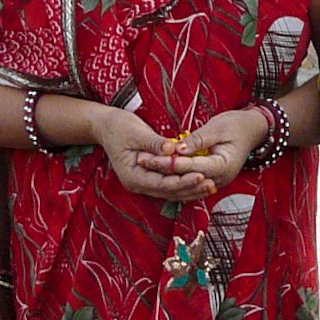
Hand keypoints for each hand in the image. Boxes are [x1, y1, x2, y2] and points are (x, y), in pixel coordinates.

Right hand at [94, 107, 212, 200]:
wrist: (106, 126)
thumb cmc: (119, 127)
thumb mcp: (136, 132)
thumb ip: (155, 143)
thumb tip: (171, 149)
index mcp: (133, 176)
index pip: (162, 184)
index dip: (182, 181)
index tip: (201, 175)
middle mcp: (138, 184)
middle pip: (169, 192)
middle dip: (191, 188)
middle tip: (212, 184)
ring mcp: (144, 183)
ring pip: (171, 192)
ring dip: (191, 190)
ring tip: (212, 186)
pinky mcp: (150, 178)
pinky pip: (170, 185)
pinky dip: (185, 184)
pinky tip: (201, 182)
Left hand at [152, 108, 270, 194]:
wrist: (252, 130)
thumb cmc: (236, 124)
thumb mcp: (218, 127)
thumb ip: (198, 140)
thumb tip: (178, 149)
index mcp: (224, 166)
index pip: (193, 167)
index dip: (171, 163)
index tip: (152, 157)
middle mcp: (220, 179)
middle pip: (186, 178)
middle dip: (163, 169)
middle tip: (142, 160)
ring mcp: (215, 182)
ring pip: (186, 184)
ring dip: (165, 175)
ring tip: (146, 163)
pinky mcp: (210, 179)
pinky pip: (189, 183)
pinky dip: (173, 177)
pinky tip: (157, 170)